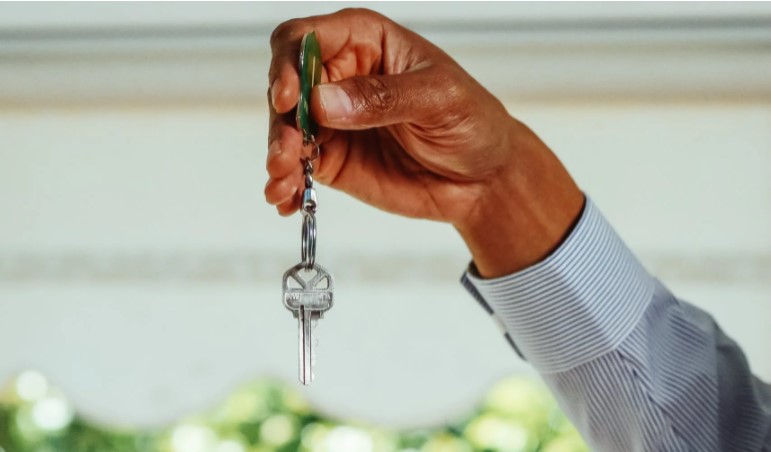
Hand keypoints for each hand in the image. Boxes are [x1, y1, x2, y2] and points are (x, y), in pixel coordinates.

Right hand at [266, 8, 583, 276]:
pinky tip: (286, 201)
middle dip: (281, 120)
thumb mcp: (438, 99)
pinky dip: (286, 183)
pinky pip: (296, 168)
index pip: (305, 38)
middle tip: (288, 154)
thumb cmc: (472, 121)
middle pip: (285, 86)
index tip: (291, 99)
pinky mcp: (331, 159)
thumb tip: (324, 101)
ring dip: (278, 155)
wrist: (483, 179)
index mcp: (364, 42)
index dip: (288, 64)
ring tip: (285, 183)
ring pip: (285, 130)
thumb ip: (383, 97)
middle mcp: (339, 77)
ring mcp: (331, 121)